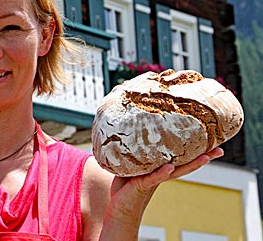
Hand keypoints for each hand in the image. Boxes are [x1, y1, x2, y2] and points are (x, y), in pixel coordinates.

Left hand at [99, 148, 223, 239]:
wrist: (118, 207)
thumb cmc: (124, 185)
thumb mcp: (132, 164)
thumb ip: (137, 152)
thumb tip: (135, 130)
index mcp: (160, 169)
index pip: (181, 158)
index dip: (195, 151)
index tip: (212, 143)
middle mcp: (161, 174)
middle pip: (186, 164)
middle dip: (203, 158)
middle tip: (219, 151)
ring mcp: (154, 180)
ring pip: (175, 171)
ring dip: (191, 165)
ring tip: (205, 157)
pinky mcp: (142, 184)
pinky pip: (154, 177)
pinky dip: (162, 172)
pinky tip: (170, 167)